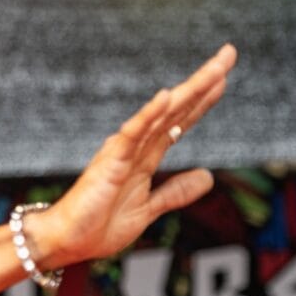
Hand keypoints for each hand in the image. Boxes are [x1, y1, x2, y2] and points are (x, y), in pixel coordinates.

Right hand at [39, 44, 237, 266]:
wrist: (66, 241)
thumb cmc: (98, 225)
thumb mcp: (148, 209)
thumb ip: (176, 191)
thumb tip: (209, 177)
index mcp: (145, 156)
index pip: (180, 121)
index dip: (204, 99)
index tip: (225, 76)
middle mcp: (136, 147)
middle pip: (176, 109)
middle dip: (204, 82)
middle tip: (229, 53)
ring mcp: (123, 152)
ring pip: (161, 115)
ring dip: (187, 92)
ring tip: (212, 70)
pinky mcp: (109, 162)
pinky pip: (132, 134)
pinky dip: (148, 115)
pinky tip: (166, 97)